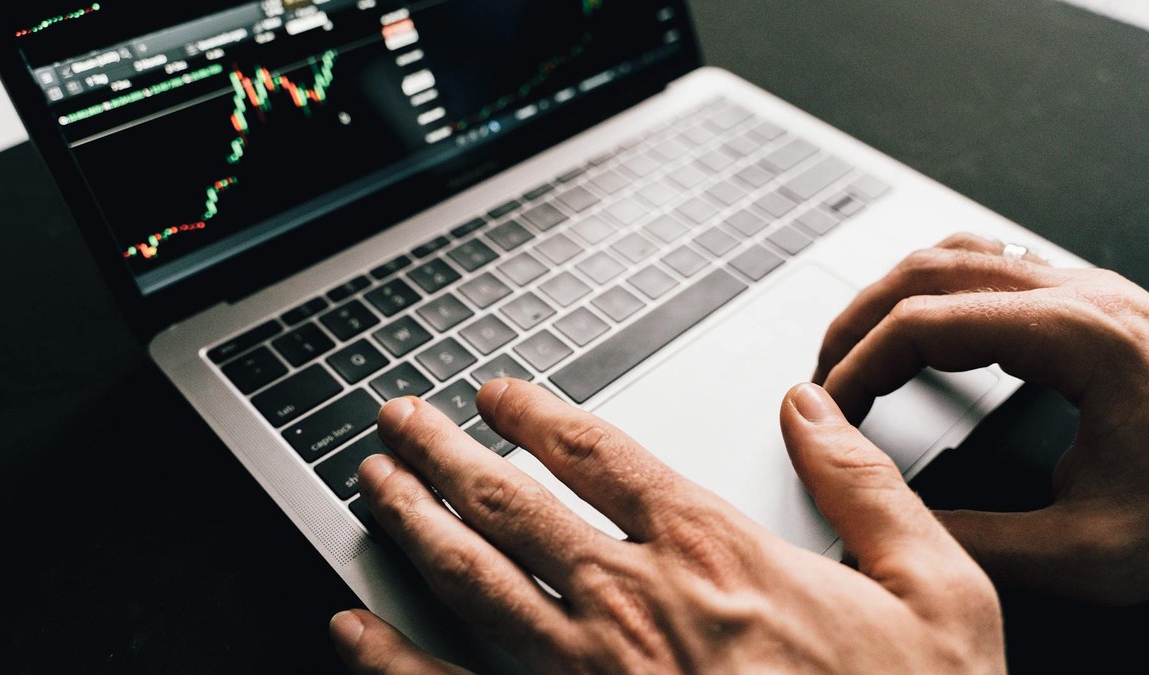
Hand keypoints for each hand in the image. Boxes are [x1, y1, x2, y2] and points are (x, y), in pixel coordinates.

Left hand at [329, 379, 1002, 672]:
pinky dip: (394, 659)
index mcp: (713, 555)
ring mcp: (590, 674)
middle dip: (443, 451)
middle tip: (400, 417)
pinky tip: (352, 628)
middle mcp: (635, 603)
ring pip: (471, 578)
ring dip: (412, 521)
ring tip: (372, 481)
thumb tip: (809, 407)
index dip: (537, 414)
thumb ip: (864, 485)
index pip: (599, 454)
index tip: (496, 393)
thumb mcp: (937, 592)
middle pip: (509, 502)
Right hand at [814, 233, 1148, 604]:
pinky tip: (928, 326)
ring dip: (892, 295)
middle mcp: (1081, 297)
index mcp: (1076, 339)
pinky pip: (994, 264)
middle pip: (926, 273)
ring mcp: (1092, 290)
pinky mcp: (1098, 303)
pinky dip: (938, 287)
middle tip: (821, 376)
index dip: (855, 366)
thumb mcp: (1095, 549)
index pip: (922, 325)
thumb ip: (982, 543)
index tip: (826, 409)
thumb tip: (898, 533)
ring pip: (957, 254)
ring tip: (858, 345)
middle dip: (856, 322)